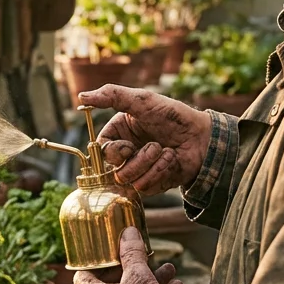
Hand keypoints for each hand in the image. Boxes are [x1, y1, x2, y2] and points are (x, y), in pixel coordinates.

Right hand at [77, 85, 210, 194]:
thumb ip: (111, 96)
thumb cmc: (173, 116)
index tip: (129, 147)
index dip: (114, 153)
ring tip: (167, 151)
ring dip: (152, 165)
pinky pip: (146, 188)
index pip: (102, 152)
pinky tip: (172, 160)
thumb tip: (81, 96)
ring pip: (130, 181)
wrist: (202, 136)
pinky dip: (161, 172)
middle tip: (156, 146)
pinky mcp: (153, 183)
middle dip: (138, 160)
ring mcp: (139, 170)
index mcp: (119, 134)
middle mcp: (126, 154)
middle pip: (113, 171)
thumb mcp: (141, 100)